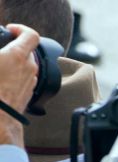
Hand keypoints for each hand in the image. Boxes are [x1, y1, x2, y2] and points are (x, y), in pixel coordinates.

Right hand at [0, 25, 39, 146]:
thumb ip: (0, 51)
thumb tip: (1, 54)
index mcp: (17, 55)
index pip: (31, 35)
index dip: (21, 29)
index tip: (10, 30)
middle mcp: (29, 67)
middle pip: (27, 50)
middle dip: (14, 47)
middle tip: (1, 49)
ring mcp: (31, 81)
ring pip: (26, 65)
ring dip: (15, 62)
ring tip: (0, 65)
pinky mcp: (29, 92)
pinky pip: (24, 78)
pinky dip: (16, 74)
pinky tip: (3, 79)